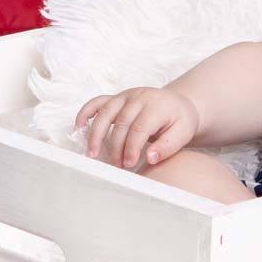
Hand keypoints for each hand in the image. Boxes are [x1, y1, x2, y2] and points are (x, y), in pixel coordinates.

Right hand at [75, 86, 199, 168]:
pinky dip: (85, 113)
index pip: (139, 128)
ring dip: (95, 134)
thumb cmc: (180, 120)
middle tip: (116, 166)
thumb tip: (150, 158)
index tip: (129, 164)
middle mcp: (138, 97)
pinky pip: (97, 102)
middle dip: (116, 147)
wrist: (178, 103)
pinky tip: (78, 129)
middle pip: (120, 123)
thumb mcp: (183, 133)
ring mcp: (125, 96)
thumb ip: (168, 146)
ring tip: (92, 154)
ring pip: (104, 113)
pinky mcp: (116, 97)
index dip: (131, 148)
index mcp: (156, 105)